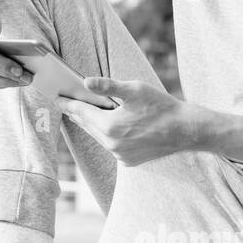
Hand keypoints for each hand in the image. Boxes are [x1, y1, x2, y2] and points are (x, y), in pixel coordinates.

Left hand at [55, 76, 202, 166]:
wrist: (186, 130)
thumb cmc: (162, 106)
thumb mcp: (135, 90)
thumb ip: (108, 86)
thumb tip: (85, 82)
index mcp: (110, 126)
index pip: (81, 112)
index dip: (68, 103)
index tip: (56, 98)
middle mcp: (112, 144)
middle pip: (87, 125)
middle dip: (77, 113)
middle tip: (66, 103)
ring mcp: (120, 155)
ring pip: (98, 136)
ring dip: (92, 124)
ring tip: (84, 113)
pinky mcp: (128, 161)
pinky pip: (110, 146)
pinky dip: (106, 135)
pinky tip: (107, 126)